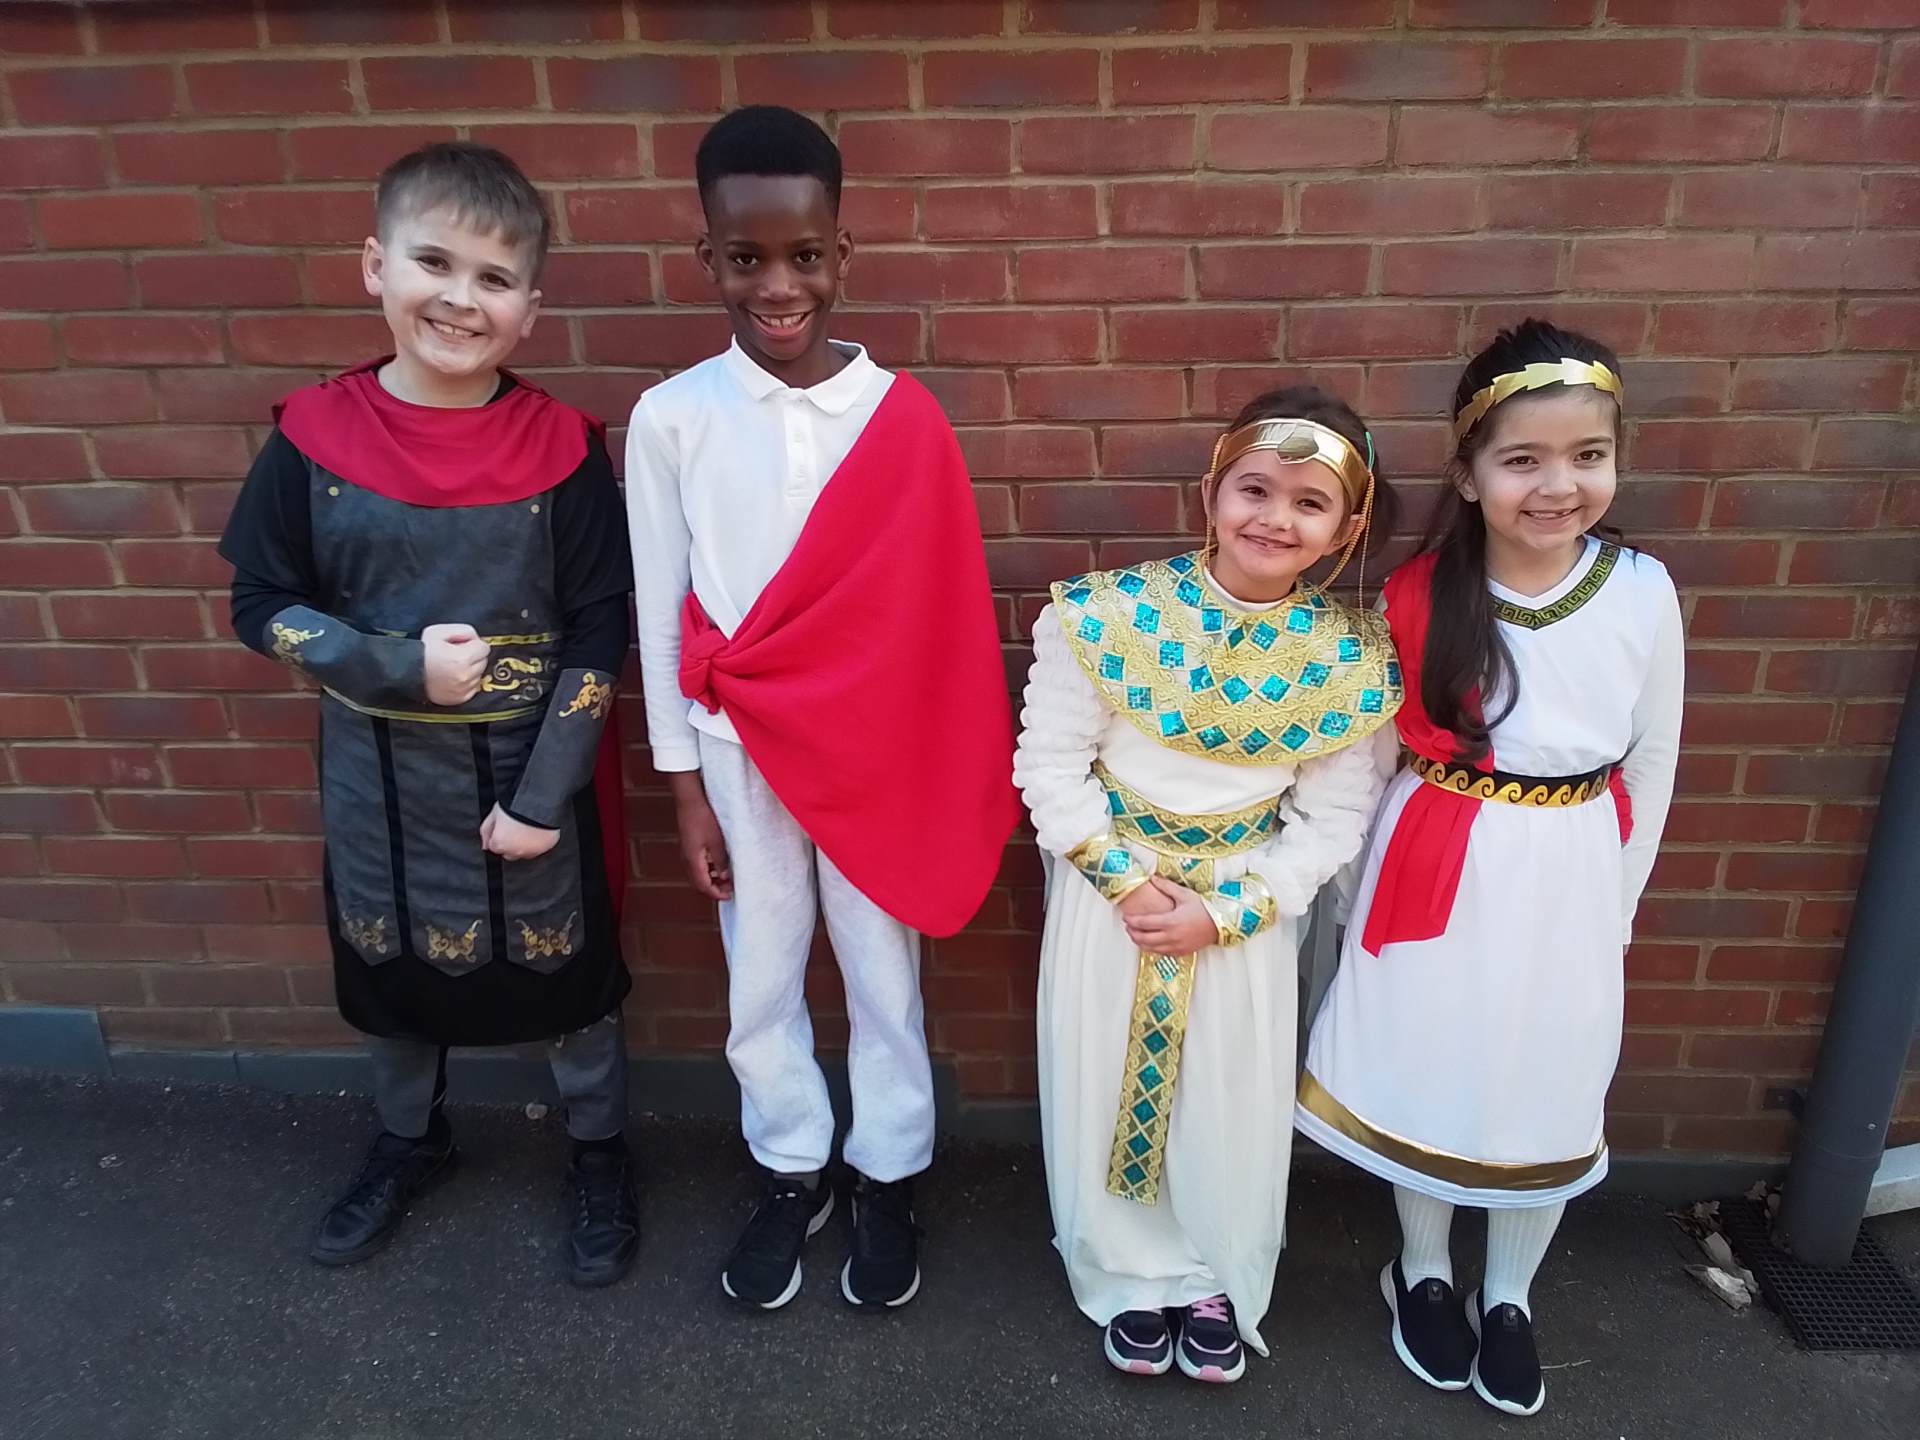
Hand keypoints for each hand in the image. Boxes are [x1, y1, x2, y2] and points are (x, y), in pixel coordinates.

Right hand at [422, 623, 489, 705]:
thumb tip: (476, 638)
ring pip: (479, 675)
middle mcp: (465, 676)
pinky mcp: (459, 699)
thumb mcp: (439, 631)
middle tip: (456, 655)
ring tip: (452, 667)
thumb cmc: (421, 651)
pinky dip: (467, 683)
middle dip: (473, 656)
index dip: (473, 644)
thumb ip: (463, 630)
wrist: (405, 672)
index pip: (484, 648)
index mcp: (462, 658)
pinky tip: (453, 677)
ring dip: (471, 670)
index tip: (463, 645)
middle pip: (483, 662)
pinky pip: (473, 688)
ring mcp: (463, 689)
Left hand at [479, 803, 558, 860]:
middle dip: (511, 843)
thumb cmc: (516, 805)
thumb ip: (486, 831)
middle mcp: (515, 851)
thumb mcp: (494, 813)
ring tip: (527, 828)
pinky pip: (540, 848)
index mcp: (500, 844)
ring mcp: (532, 851)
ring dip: (524, 844)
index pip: (494, 847)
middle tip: (515, 828)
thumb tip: (485, 845)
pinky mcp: (546, 847)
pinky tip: (537, 830)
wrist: (539, 800)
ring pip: (525, 852)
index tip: (503, 828)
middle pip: (509, 853)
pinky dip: (538, 842)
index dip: (498, 836)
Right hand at [669, 773, 732, 901]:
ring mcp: (687, 853)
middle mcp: (687, 860)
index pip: (703, 886)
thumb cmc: (702, 818)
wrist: (690, 800)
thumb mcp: (717, 842)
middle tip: (730, 888)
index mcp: (693, 861)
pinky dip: (709, 869)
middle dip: (715, 888)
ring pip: (699, 874)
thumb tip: (725, 876)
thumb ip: (721, 861)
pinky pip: (698, 864)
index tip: (729, 895)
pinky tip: (719, 864)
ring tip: (727, 877)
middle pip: (700, 883)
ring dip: (712, 879)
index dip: (716, 894)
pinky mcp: (689, 846)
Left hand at [1123, 877, 1217, 954]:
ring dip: (1140, 942)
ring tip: (1134, 935)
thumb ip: (1166, 886)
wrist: (1221, 924)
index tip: (1125, 917)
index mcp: (1170, 922)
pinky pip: (1161, 953)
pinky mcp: (1181, 952)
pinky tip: (1149, 943)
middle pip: (1144, 938)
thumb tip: (1152, 877)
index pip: (1143, 923)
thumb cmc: (1204, 908)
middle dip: (1132, 933)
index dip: (1131, 921)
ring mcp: (1176, 946)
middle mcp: (1171, 937)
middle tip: (1127, 926)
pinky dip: (1151, 948)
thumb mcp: (1185, 894)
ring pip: (1151, 948)